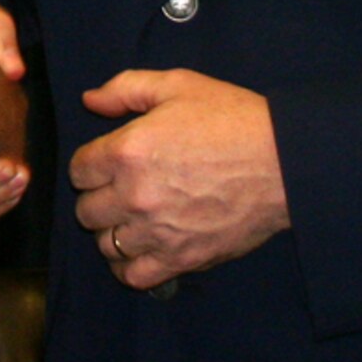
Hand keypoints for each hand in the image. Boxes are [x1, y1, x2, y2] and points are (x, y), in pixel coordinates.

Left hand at [70, 69, 288, 289]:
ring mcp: (157, 231)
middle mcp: (135, 195)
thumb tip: (90, 100)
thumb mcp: (177, 85)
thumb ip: (125, 89)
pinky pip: (134, 275)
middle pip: (86, 210)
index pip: (78, 170)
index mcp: (128, 150)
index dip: (90, 164)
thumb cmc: (232, 119)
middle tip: (119, 189)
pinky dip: (129, 266)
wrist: (283, 161)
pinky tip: (139, 249)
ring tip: (131, 219)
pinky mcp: (182, 258)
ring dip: (112, 231)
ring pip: (105, 244)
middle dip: (98, 197)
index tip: (106, 163)